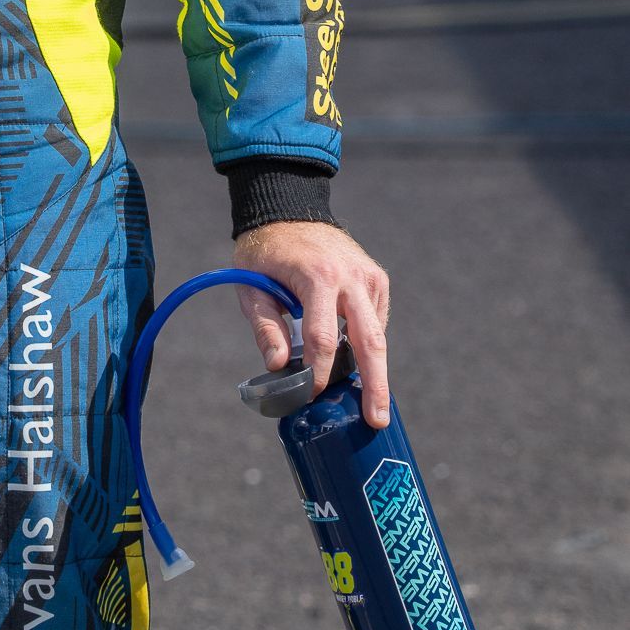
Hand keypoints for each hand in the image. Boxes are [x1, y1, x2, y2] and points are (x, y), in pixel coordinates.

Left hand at [233, 221, 390, 428]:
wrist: (290, 208)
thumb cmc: (266, 251)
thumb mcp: (251, 284)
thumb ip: (264, 326)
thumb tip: (276, 366)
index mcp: (317, 277)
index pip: (322, 338)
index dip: (318, 372)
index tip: (310, 394)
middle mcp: (350, 277)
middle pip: (369, 341)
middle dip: (374, 385)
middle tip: (376, 421)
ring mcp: (368, 276)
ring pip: (378, 334)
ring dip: (376, 372)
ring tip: (375, 409)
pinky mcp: (376, 278)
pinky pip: (376, 320)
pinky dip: (368, 344)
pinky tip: (359, 366)